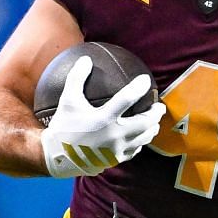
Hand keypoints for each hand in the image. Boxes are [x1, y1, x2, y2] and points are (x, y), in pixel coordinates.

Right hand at [40, 56, 164, 177]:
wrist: (58, 158)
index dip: (138, 88)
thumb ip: (76, 78)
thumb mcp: (67, 100)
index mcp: (103, 118)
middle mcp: (114, 135)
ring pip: (144, 138)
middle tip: (159, 106)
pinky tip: (140, 137)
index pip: (127, 99)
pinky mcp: (116, 159)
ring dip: (152, 129)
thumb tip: (86, 59)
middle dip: (155, 114)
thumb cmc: (63, 127)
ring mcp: (117, 149)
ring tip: (155, 122)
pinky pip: (135, 150)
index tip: (145, 80)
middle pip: (145, 123)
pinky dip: (141, 142)